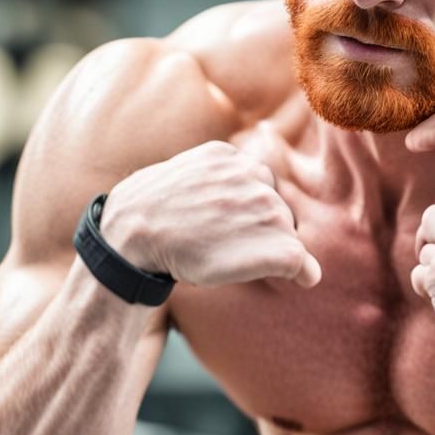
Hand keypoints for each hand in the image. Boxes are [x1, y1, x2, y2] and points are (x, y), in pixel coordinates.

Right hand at [100, 140, 321, 289]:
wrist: (133, 241)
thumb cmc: (150, 216)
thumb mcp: (178, 175)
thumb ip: (211, 175)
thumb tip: (231, 193)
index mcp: (229, 157)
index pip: (255, 184)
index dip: (243, 212)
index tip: (218, 227)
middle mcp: (256, 177)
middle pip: (274, 208)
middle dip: (257, 229)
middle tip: (218, 244)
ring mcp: (268, 209)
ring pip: (287, 235)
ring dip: (269, 250)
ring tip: (227, 258)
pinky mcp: (277, 244)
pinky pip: (300, 262)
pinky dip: (302, 273)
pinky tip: (282, 277)